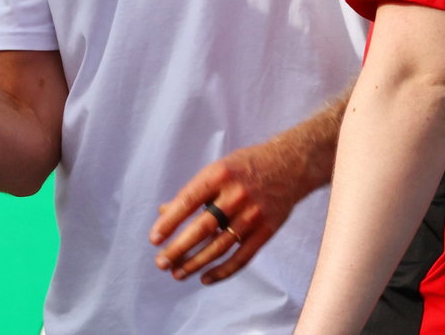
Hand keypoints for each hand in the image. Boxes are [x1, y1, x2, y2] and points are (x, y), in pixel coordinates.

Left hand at [149, 140, 311, 284]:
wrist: (290, 165)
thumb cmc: (245, 166)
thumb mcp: (217, 169)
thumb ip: (193, 192)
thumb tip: (163, 213)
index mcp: (219, 175)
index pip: (187, 202)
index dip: (169, 223)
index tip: (153, 240)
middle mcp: (236, 195)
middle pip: (202, 228)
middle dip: (178, 249)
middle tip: (160, 263)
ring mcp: (253, 214)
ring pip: (219, 247)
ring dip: (195, 264)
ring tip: (177, 273)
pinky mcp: (266, 230)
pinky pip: (242, 257)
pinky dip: (223, 271)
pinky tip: (205, 278)